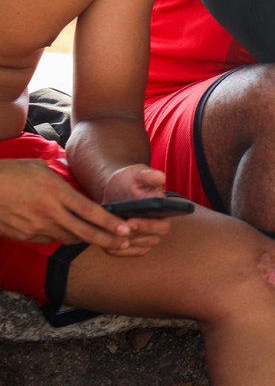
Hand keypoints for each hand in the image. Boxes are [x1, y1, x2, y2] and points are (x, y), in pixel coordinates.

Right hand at [0, 159, 134, 252]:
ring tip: (99, 237)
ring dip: (84, 238)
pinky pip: (48, 240)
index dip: (110, 223)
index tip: (126, 230)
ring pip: (67, 238)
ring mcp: (35, 227)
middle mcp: (49, 213)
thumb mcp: (40, 168)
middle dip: (107, 240)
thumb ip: (61, 179)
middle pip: (84, 232)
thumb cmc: (10, 172)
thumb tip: (73, 186)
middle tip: (125, 244)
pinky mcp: (23, 237)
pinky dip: (60, 236)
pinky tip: (66, 231)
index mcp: (56, 193)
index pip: (90, 212)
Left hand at [99, 164, 171, 256]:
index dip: (148, 226)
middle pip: (152, 239)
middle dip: (132, 236)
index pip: (162, 225)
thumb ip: (148, 175)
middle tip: (115, 230)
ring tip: (106, 235)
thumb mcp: (137, 174)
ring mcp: (149, 237)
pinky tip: (104, 243)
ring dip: (122, 244)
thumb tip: (161, 177)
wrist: (117, 190)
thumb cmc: (130, 180)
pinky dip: (116, 250)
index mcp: (164, 210)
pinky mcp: (137, 244)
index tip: (131, 222)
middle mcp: (160, 225)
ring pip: (139, 248)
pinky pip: (128, 252)